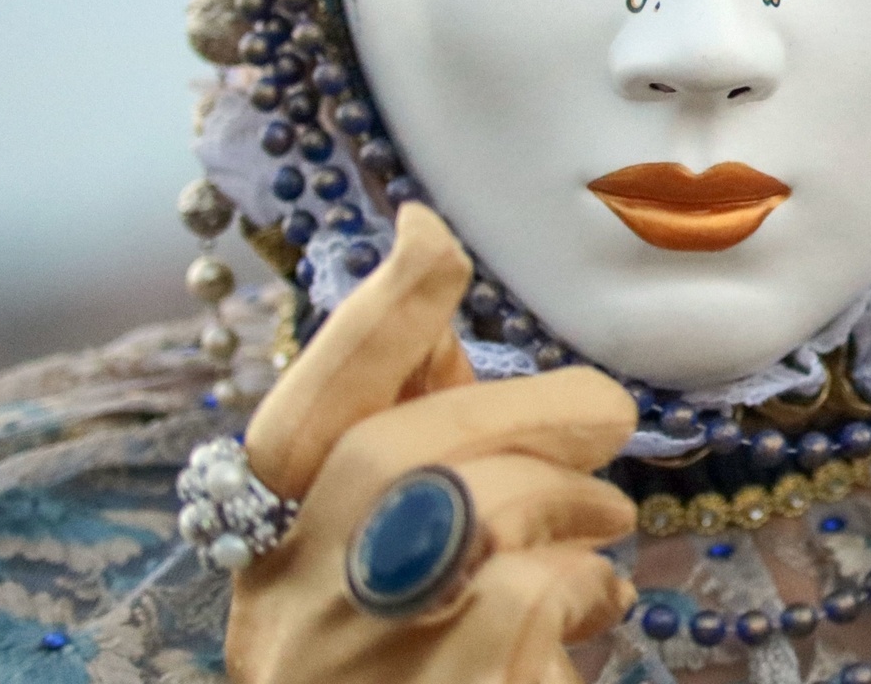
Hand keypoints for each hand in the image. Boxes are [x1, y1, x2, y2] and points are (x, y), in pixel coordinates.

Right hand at [225, 206, 638, 683]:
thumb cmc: (419, 665)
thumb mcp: (389, 553)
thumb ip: (412, 424)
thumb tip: (423, 254)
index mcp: (265, 554)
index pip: (301, 413)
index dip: (369, 315)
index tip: (431, 231)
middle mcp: (285, 616)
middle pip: (393, 453)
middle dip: (522, 410)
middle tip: (604, 426)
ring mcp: (353, 675)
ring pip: (464, 516)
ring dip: (566, 502)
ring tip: (604, 528)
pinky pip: (520, 599)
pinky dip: (579, 587)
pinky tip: (590, 612)